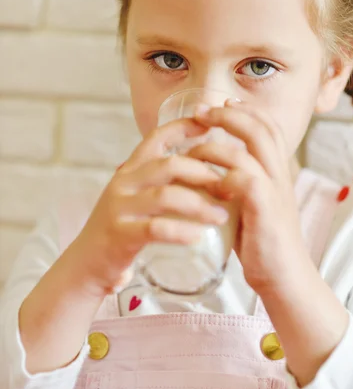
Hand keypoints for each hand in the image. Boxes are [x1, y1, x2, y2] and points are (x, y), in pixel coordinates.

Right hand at [74, 119, 227, 296]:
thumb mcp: (136, 198)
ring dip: (199, 204)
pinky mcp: (120, 234)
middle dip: (203, 172)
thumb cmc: (121, 230)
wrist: (86, 264)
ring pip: (165, 196)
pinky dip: (180, 231)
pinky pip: (155, 228)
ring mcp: (120, 207)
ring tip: (222, 215)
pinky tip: (198, 237)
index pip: (157, 137)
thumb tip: (206, 174)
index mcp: (130, 170)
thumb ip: (161, 184)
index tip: (211, 124)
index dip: (183, 127)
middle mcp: (123, 182)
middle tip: (229, 186)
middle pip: (168, 165)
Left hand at [192, 101, 307, 295]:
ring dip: (216, 146)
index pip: (268, 127)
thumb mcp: (252, 204)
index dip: (246, 110)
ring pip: (250, 151)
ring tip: (193, 149)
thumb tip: (211, 169)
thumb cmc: (262, 242)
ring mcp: (275, 193)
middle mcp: (280, 176)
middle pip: (260, 129)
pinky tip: (209, 184)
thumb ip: (239, 183)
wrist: (285, 277)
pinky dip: (223, 177)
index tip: (221, 103)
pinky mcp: (266, 212)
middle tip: (201, 111)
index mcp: (277, 171)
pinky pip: (246, 181)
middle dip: (229, 114)